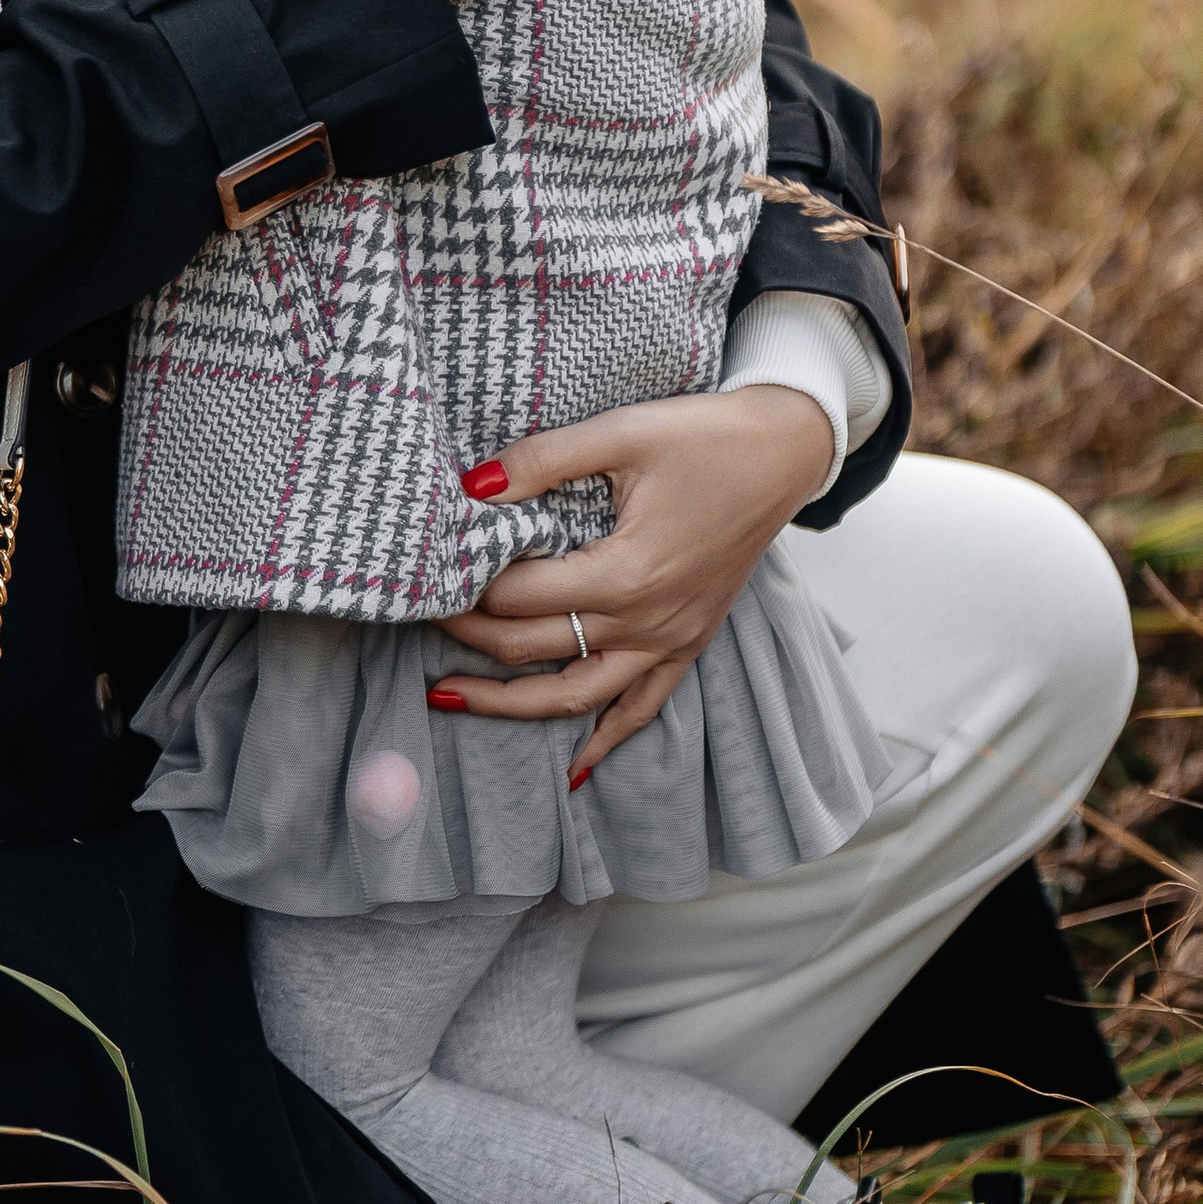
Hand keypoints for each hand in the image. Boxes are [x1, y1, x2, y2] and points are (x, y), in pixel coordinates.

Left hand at [434, 390, 835, 777]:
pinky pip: (642, 709)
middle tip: (418, 618)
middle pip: (534, 648)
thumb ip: (542, 460)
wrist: (784, 452)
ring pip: (578, 698)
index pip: (518, 596)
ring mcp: (670, 640)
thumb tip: (469, 486)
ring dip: (511, 705)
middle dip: (469, 637)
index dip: (465, 586)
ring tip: (450, 698)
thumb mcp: (621, 432)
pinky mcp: (689, 643)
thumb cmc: (704, 436)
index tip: (427, 573)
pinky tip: (572, 771)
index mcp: (625, 573)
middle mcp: (646, 622)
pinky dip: (604, 741)